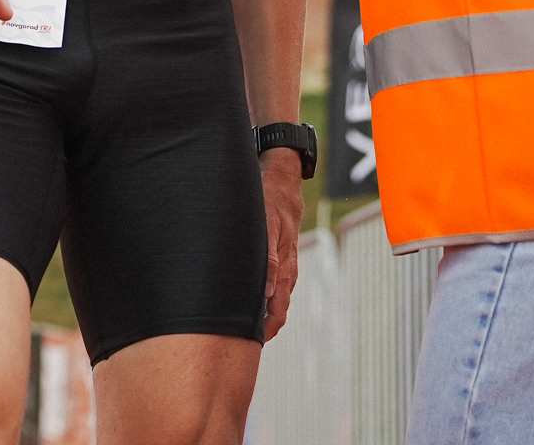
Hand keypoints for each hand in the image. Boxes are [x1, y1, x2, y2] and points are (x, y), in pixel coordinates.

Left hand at [258, 148, 303, 339]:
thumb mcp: (266, 225)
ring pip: (279, 302)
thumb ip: (267, 258)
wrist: (284, 185)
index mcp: (283, 266)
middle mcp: (287, 271)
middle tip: (246, 348)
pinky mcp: (283, 263)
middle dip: (264, 330)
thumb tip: (266, 289)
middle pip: (278, 311)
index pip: (275, 308)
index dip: (264, 328)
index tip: (250, 341)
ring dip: (266, 319)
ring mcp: (287, 267)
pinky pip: (278, 290)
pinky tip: (256, 311)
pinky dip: (268, 304)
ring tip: (249, 337)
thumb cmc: (269, 203)